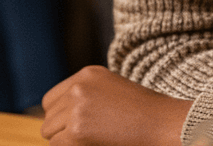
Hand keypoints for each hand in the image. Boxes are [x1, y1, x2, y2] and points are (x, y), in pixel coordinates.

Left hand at [41, 66, 190, 145]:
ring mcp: (76, 108)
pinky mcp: (78, 130)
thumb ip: (87, 97)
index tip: (72, 129)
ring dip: (64, 142)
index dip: (59, 117)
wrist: (165, 124)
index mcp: (87, 74)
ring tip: (91, 142)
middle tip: (84, 139)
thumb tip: (60, 117)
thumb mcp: (113, 91)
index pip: (51, 99)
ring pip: (49, 133)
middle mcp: (78, 88)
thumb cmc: (146, 114)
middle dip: (60, 131)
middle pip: (48, 117)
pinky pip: (57, 145)